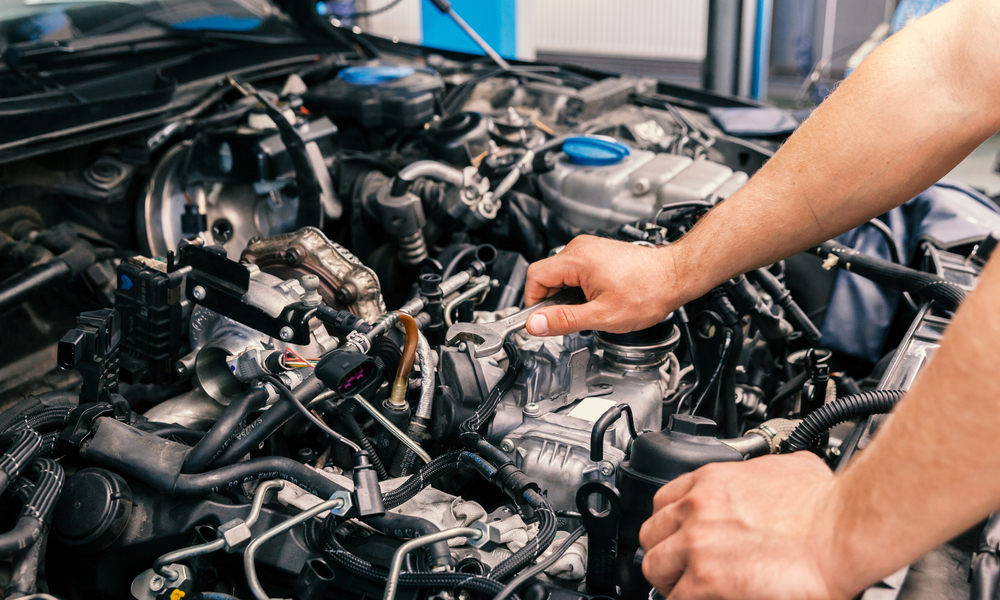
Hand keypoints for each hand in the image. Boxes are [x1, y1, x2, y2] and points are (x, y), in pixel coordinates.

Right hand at [523, 235, 684, 335]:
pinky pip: (575, 272)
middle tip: (570, 319)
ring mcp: (590, 249)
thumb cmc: (648, 291)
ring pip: (561, 275)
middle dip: (553, 301)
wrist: (675, 277)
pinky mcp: (599, 254)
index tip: (542, 320)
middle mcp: (580, 248)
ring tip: (589, 309)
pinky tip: (597, 300)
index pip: (535, 277)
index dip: (534, 302)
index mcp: (577, 259)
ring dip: (568, 296)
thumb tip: (535, 324)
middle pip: (547, 276)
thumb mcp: (602, 315)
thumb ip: (564, 320)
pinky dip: (579, 289)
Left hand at [639, 453, 856, 599]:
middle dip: (664, 554)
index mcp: (710, 482)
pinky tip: (704, 599)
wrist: (841, 530)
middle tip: (679, 569)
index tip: (677, 537)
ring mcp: (697, 544)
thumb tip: (773, 480)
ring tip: (687, 589)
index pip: (663, 502)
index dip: (670, 524)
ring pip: (655, 568)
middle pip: (651, 535)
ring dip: (670, 581)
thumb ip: (763, 474)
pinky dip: (685, 599)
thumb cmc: (826, 504)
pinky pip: (677, 597)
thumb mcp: (788, 467)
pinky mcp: (707, 579)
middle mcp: (696, 510)